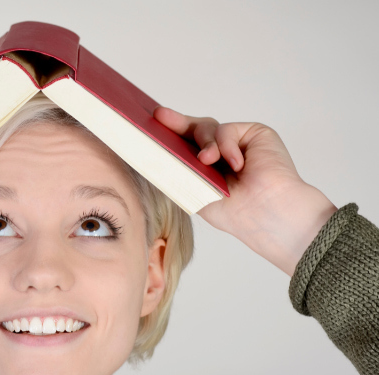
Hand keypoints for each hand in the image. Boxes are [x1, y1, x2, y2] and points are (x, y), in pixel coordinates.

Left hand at [154, 107, 336, 275]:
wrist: (268, 215)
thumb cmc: (235, 212)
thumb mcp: (196, 190)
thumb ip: (179, 169)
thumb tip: (154, 153)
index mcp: (206, 166)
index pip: (183, 145)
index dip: (167, 135)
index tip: (149, 124)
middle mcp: (220, 152)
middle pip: (193, 130)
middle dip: (176, 123)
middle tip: (159, 116)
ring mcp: (237, 141)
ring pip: (207, 128)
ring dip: (204, 144)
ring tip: (206, 160)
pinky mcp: (254, 133)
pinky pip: (228, 131)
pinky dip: (227, 147)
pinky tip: (237, 165)